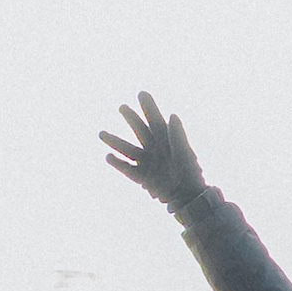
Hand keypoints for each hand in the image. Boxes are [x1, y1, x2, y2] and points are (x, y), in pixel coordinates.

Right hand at [101, 92, 208, 214]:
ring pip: (128, 149)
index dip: (149, 107)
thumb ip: (178, 136)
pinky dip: (117, 164)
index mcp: (167, 141)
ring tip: (101, 133)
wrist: (188, 197)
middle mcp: (154, 149)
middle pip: (140, 131)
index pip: (155, 120)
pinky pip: (127, 169)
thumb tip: (172, 115)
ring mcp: (146, 162)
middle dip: (131, 119)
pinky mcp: (141, 177)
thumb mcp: (185, 154)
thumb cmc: (190, 174)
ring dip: (115, 141)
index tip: (142, 93)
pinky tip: (108, 157)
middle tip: (122, 107)